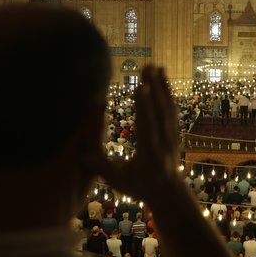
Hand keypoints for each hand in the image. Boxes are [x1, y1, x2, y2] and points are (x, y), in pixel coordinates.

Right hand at [91, 66, 179, 200]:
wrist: (168, 191)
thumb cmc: (139, 186)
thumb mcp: (118, 181)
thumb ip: (101, 167)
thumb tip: (81, 155)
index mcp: (150, 154)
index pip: (147, 127)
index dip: (144, 107)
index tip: (141, 88)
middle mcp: (164, 141)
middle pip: (159, 112)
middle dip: (153, 88)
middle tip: (146, 67)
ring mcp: (172, 135)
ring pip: (167, 106)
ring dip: (161, 85)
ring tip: (153, 66)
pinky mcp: (174, 129)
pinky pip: (171, 107)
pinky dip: (167, 90)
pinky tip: (162, 74)